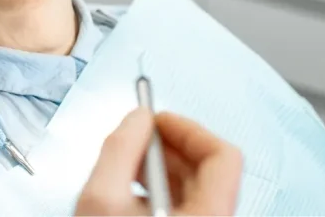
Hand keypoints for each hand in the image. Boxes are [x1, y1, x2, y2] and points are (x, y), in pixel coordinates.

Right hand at [75, 108, 242, 215]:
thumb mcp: (101, 198)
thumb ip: (120, 149)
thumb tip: (138, 117)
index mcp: (208, 215)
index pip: (223, 155)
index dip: (188, 129)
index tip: (157, 119)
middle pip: (208, 169)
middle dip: (169, 145)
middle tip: (136, 135)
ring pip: (195, 187)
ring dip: (161, 166)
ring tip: (126, 165)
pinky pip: (185, 204)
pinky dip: (159, 188)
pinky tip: (129, 192)